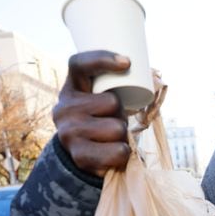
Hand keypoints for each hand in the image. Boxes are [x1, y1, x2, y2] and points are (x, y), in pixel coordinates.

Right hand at [53, 50, 131, 176]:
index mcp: (71, 89)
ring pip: (117, 128)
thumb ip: (111, 85)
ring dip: (122, 136)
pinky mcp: (79, 156)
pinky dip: (122, 154)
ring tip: (111, 138)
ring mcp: (69, 133)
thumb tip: (150, 74)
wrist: (80, 156)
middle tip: (112, 121)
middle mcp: (64, 109)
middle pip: (112, 102)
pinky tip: (112, 154)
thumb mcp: (98, 100)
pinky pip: (118, 152)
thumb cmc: (98, 122)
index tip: (127, 63)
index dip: (102, 59)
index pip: (79, 65)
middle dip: (120, 114)